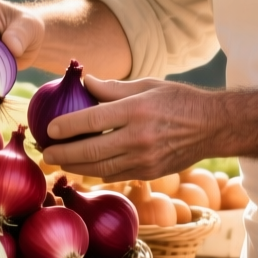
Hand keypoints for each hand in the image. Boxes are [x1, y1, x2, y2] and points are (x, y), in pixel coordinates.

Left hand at [41, 77, 216, 180]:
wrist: (212, 127)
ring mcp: (145, 159)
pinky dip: (96, 172)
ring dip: (75, 167)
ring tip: (58, 161)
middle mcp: (140, 137)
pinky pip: (115, 174)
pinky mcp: (150, 173)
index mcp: (137, 110)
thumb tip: (84, 83)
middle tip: (45, 153)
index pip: (93, 120)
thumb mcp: (147, 85)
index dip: (67, 126)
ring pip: (100, 168)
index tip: (49, 129)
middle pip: (91, 151)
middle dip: (63, 154)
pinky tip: (84, 167)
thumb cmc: (178, 99)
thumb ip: (113, 88)